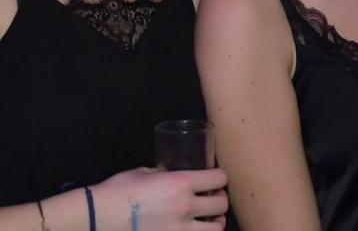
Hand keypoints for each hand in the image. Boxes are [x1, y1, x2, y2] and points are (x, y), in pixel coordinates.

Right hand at [93, 166, 227, 229]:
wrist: (96, 218)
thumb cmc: (119, 190)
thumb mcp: (146, 172)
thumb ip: (164, 173)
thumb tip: (171, 173)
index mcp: (181, 183)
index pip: (219, 178)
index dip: (220, 177)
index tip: (217, 178)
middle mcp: (185, 207)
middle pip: (221, 204)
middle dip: (220, 200)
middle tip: (213, 199)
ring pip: (216, 229)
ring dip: (216, 222)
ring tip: (209, 220)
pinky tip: (194, 230)